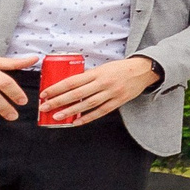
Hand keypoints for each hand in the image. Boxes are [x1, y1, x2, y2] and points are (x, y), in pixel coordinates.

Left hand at [39, 57, 158, 125]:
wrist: (144, 71)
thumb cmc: (121, 68)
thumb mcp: (103, 67)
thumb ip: (88, 76)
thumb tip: (69, 86)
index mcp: (98, 73)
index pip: (72, 81)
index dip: (57, 88)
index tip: (45, 94)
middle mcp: (104, 83)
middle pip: (77, 94)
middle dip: (59, 101)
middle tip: (45, 107)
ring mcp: (112, 93)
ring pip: (87, 104)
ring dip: (71, 111)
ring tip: (57, 117)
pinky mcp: (119, 102)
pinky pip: (101, 112)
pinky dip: (87, 118)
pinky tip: (76, 122)